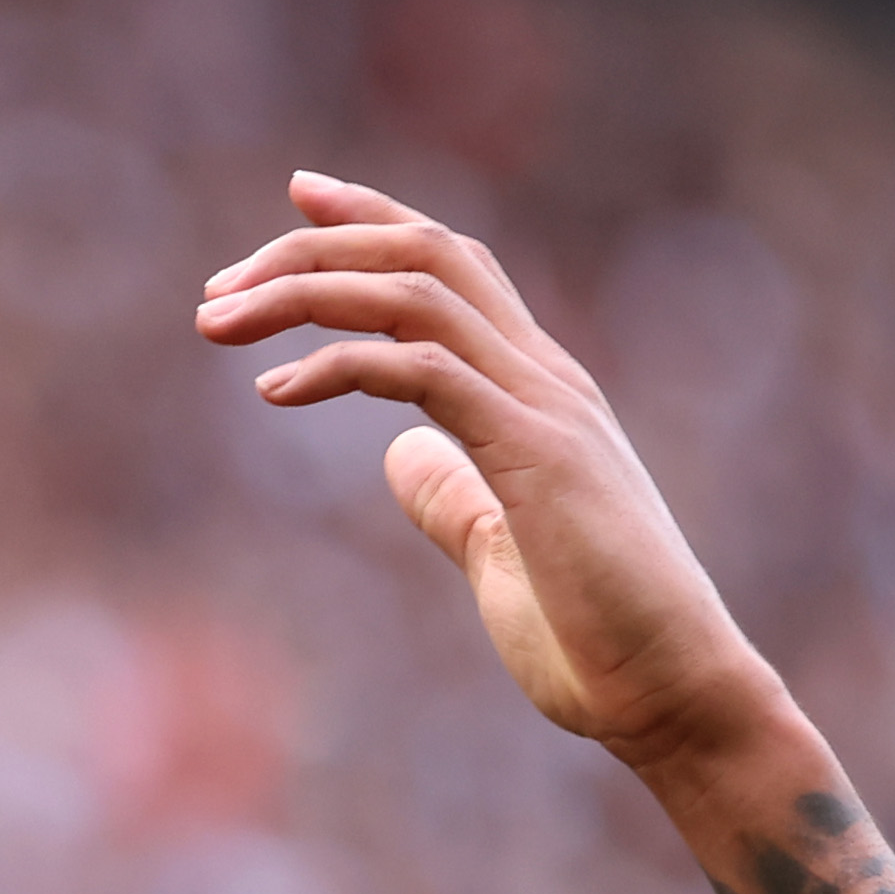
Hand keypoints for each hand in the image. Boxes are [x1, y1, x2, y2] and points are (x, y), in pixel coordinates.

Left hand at [195, 172, 788, 775]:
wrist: (676, 695)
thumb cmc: (596, 641)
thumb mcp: (499, 556)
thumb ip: (455, 499)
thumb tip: (400, 460)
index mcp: (539, 393)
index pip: (453, 266)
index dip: (372, 221)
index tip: (296, 198)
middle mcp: (547, 378)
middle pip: (426, 252)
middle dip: (314, 247)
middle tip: (218, 286)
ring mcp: (547, 408)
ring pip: (417, 291)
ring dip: (306, 291)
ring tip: (218, 322)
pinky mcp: (536, 454)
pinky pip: (423, 370)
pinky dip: (340, 363)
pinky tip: (273, 391)